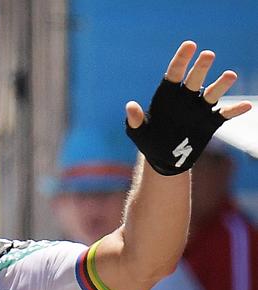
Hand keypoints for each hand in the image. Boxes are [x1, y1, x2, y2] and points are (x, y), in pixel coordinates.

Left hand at [125, 41, 251, 174]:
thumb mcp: (136, 131)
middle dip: (201, 67)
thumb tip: (130, 106)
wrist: (162, 158)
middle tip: (208, 55)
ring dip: (221, 84)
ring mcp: (199, 109)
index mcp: (166, 95)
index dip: (181, 59)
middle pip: (194, 79)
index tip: (190, 45)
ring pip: (212, 93)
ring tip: (230, 75)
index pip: (174, 73)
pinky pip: (224, 114)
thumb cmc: (147, 140)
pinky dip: (234, 110)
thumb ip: (134, 119)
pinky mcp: (209, 122)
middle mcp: (185, 98)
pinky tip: (247, 106)